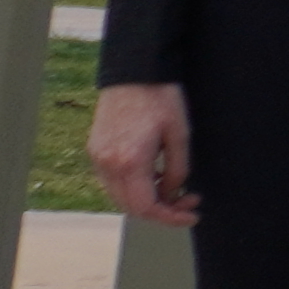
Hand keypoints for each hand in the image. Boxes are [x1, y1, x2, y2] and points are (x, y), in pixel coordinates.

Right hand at [91, 83, 195, 226]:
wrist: (133, 71)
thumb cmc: (161, 97)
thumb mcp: (180, 134)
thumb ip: (178, 170)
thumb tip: (173, 194)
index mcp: (129, 161)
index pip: (146, 207)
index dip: (171, 218)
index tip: (193, 216)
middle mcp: (107, 164)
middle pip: (132, 207)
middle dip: (162, 210)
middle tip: (190, 201)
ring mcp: (97, 157)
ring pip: (121, 196)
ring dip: (147, 200)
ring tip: (175, 189)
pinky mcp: (95, 150)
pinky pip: (113, 181)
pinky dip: (134, 187)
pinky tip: (155, 176)